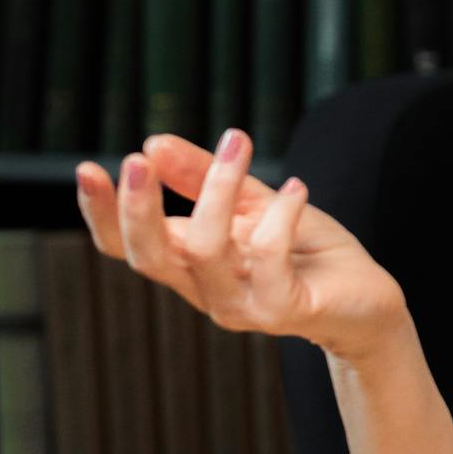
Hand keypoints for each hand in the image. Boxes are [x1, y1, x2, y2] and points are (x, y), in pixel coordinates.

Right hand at [74, 129, 406, 365]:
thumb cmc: (307, 251)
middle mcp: (205, 289)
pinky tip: (297, 187)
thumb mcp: (254, 204)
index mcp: (189, 262)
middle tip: (137, 159)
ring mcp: (240, 305)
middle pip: (148, 257)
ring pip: (205, 251)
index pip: (127, 245)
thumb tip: (154, 143)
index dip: (102, 213)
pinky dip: (278, 219)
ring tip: (238, 144)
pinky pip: (268, 262)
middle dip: (137, 210)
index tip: (86, 168)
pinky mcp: (281, 310)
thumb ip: (206, 177)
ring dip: (217, 191)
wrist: (366, 298)